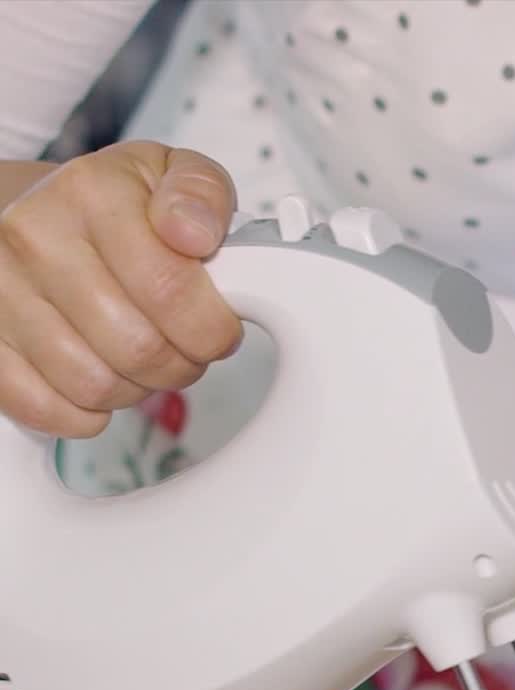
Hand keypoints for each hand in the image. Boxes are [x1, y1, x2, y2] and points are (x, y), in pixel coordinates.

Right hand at [0, 141, 241, 436]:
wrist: (41, 214)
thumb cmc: (116, 207)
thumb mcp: (169, 177)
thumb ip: (202, 194)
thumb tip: (194, 231)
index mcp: (90, 193)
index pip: (171, 291)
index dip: (212, 329)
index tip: (218, 327)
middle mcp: (34, 238)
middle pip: (138, 349)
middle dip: (181, 363)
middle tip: (184, 347)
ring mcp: (0, 290)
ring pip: (94, 386)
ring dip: (135, 389)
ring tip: (142, 358)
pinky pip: (42, 406)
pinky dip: (82, 413)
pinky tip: (99, 378)